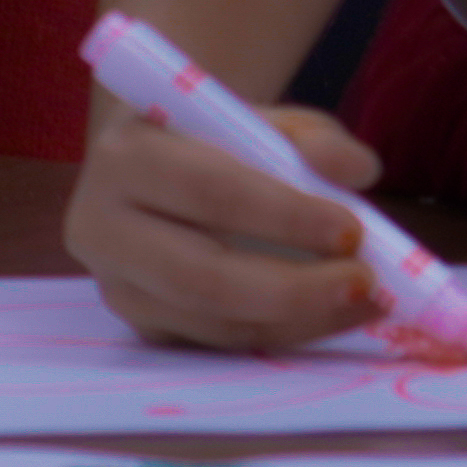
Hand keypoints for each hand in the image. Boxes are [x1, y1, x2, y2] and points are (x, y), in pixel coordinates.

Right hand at [64, 85, 381, 351]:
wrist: (158, 175)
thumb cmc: (214, 141)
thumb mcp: (260, 122)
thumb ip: (312, 138)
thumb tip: (355, 170)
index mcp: (124, 156)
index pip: (207, 192)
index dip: (283, 216)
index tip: (352, 231)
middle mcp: (100, 226)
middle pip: (200, 275)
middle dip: (293, 287)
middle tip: (364, 281)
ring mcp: (116, 285)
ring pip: (216, 320)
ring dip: (302, 318)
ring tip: (365, 299)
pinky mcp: (142, 326)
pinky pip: (221, 344)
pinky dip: (286, 333)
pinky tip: (333, 313)